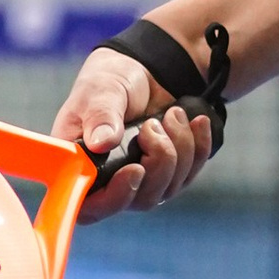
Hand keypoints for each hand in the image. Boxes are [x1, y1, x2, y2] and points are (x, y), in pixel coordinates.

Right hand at [51, 46, 213, 222]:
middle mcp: (109, 181)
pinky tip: (195, 122)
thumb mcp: (100, 90)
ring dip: (179, 147)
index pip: (91, 208)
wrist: (143, 71)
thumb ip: (100, 115)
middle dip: (158, 160)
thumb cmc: (109, 81)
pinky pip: (191, 172)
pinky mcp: (169, 172)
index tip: (136, 169)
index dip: (115, 198)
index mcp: (80, 166)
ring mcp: (142, 180)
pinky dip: (198, 145)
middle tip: (154, 124)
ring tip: (171, 114)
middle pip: (141, 199)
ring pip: (169, 188)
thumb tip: (101, 143)